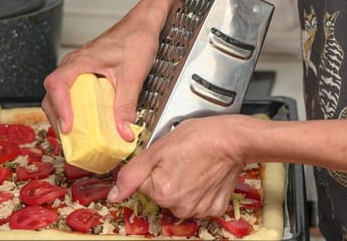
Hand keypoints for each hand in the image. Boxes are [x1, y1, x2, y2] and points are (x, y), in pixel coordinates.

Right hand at [42, 4, 162, 140]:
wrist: (144, 24)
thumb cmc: (136, 39)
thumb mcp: (133, 75)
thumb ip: (127, 105)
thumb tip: (123, 132)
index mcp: (81, 61)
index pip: (57, 84)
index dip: (60, 107)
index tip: (68, 126)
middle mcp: (75, 65)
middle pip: (52, 95)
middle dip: (57, 119)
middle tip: (70, 140)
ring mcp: (78, 69)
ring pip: (59, 95)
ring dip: (64, 116)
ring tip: (76, 136)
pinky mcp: (86, 74)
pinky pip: (72, 94)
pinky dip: (75, 110)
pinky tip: (88, 122)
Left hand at [108, 114, 255, 218]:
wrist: (233, 140)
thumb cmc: (198, 138)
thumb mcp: (157, 149)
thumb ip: (131, 174)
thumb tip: (113, 196)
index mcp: (161, 193)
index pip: (143, 183)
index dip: (152, 167)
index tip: (165, 157)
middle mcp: (179, 207)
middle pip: (160, 192)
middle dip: (166, 176)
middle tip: (180, 158)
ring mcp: (198, 210)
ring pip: (178, 197)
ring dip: (183, 183)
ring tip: (193, 165)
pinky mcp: (214, 208)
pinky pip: (198, 201)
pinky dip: (200, 190)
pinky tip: (204, 175)